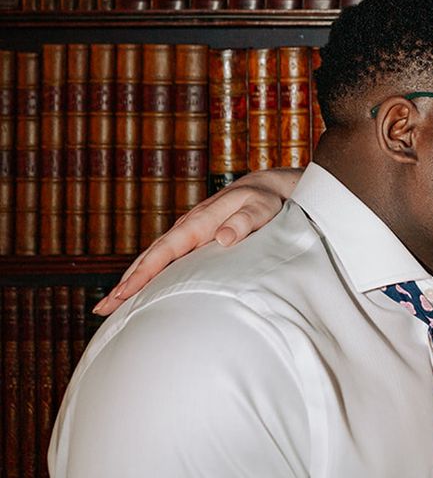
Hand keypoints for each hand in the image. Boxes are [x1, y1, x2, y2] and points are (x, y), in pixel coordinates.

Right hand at [93, 167, 302, 315]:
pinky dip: (149, 273)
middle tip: (103, 308)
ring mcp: (189, 234)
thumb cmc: (265, 201)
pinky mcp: (194, 240)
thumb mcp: (260, 209)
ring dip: (132, 279)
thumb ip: (245, 222)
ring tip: (109, 306)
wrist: (266, 187)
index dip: (144, 272)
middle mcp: (188, 227)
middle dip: (127, 281)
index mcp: (200, 222)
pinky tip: (139, 290)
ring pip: (155, 258)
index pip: (166, 250)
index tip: (123, 292)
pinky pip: (166, 258)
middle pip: (151, 256)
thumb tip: (224, 238)